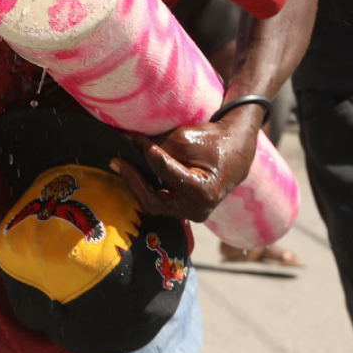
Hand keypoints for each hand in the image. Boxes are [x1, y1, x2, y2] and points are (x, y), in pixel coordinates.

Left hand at [110, 105, 259, 221]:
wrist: (236, 151)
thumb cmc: (213, 142)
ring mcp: (191, 214)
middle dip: (133, 179)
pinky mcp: (185, 210)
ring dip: (137, 184)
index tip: (133, 138)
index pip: (164, 171)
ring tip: (122, 164)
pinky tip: (134, 172)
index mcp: (202, 192)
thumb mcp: (185, 139)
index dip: (146, 152)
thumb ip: (157, 145)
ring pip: (154, 203)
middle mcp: (197, 210)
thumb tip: (128, 141)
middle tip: (116, 161)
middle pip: (153, 200)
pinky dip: (147, 186)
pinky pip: (160, 201)